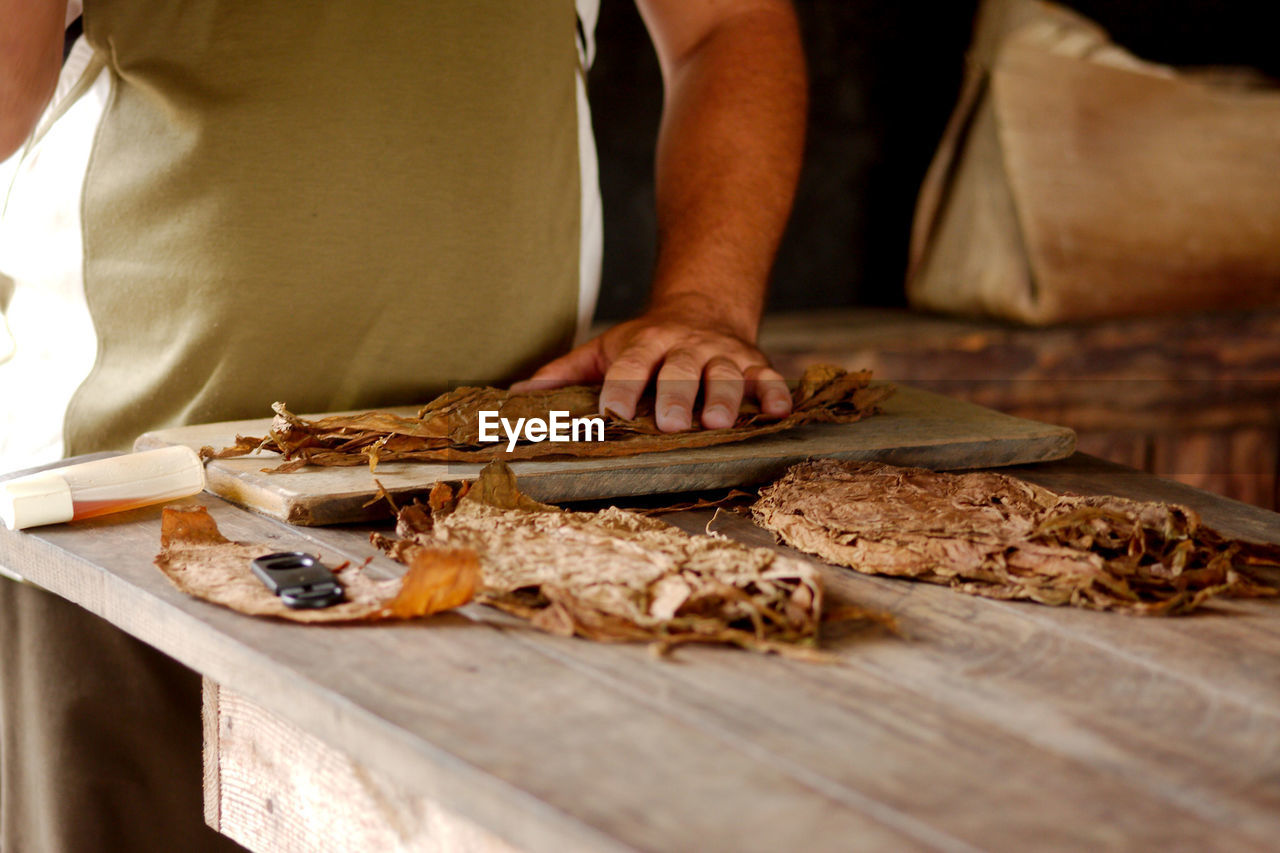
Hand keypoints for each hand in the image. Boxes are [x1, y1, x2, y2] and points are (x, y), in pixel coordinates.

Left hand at [513, 304, 791, 432]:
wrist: (704, 305)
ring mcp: (722, 354)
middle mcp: (685, 347)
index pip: (630, 366)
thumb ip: (564, 372)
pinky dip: (775, 393)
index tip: (611, 413)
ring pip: (725, 374)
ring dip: (724, 397)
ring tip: (719, 423)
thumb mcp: (604, 349)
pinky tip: (779, 412)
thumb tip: (515, 393)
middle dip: (676, 396)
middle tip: (671, 424)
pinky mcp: (754, 363)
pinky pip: (768, 377)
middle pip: (680, 370)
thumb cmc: (646, 343)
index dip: (621, 388)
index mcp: (645, 344)